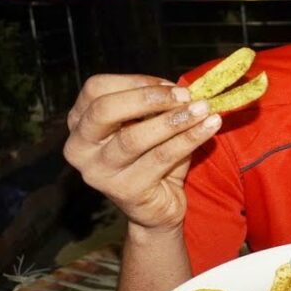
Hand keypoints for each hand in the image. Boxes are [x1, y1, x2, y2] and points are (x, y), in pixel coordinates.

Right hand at [63, 75, 220, 230]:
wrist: (158, 207)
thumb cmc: (152, 157)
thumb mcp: (149, 125)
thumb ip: (156, 106)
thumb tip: (184, 87)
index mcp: (79, 122)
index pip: (97, 89)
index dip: (137, 82)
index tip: (172, 86)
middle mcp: (79, 147)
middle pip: (104, 110)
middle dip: (148, 98)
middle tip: (186, 95)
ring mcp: (99, 172)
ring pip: (134, 138)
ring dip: (174, 119)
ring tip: (203, 109)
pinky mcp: (125, 191)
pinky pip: (161, 158)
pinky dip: (190, 139)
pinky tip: (210, 126)